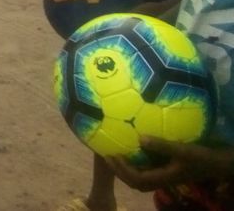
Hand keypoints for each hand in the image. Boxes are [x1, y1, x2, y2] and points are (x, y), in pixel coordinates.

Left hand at [107, 137, 233, 190]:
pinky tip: (129, 153)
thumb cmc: (200, 158)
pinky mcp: (165, 173)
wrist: (215, 165)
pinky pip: (144, 173)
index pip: (136, 178)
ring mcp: (162, 178)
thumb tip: (139, 138)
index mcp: (163, 178)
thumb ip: (161, 145)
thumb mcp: (182, 150)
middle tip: (106, 155)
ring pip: (138, 180)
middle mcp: (160, 181)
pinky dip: (133, 166)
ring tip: (114, 155)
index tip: (112, 154)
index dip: (122, 168)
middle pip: (134, 182)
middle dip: (118, 171)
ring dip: (124, 170)